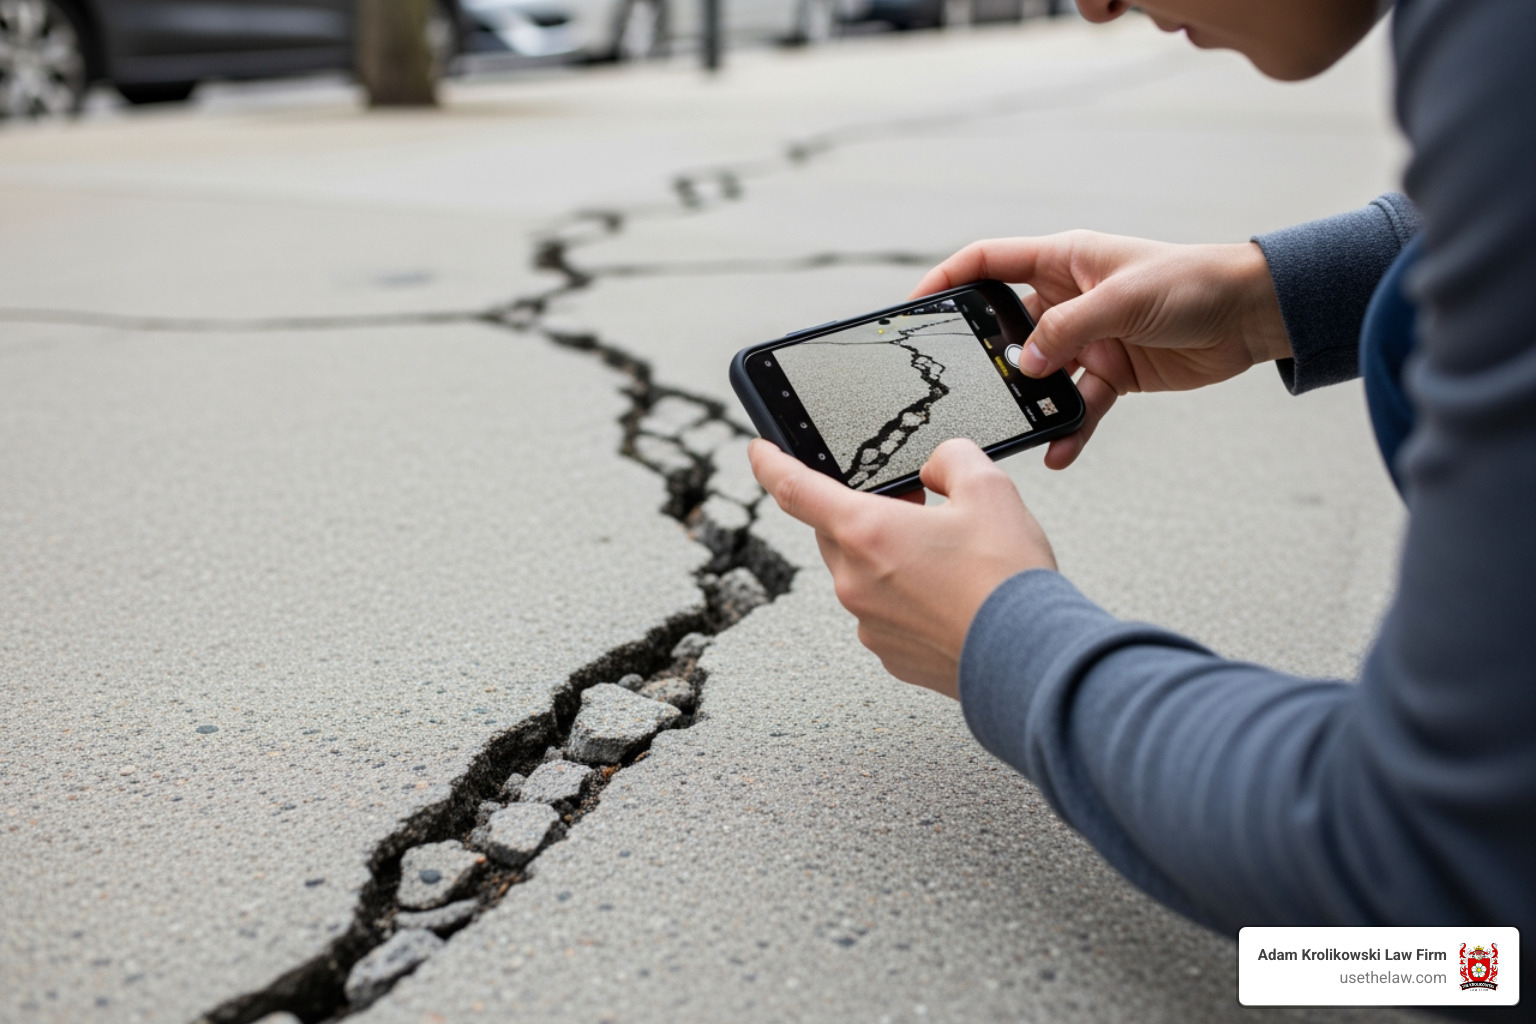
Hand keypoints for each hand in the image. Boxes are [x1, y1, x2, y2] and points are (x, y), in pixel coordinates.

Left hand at [750, 437, 1054, 698]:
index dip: (771, 463)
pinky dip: (905, 595)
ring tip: (945, 553)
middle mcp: (855, 581)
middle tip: (911, 501)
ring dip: (888, 555)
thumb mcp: (989, 490)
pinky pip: (883, 611)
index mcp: (865, 532)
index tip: (760, 451)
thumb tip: (938, 468)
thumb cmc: (1007, 581)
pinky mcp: (890, 654)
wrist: (1032, 658)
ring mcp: (869, 624)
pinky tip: (950, 593)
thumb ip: (952, 459)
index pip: (794, 488)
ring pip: (861, 572)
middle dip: (863, 509)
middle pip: (836, 530)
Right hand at [911, 231, 1290, 467]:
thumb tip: (1023, 364)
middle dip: (987, 356)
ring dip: (1029, 401)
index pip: (987, 263)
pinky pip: (1076, 405)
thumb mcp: (1122, 300)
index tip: (915, 307)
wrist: (1253, 314)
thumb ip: (1067, 330)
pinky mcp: (1110, 373)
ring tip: (1015, 424)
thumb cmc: (1195, 282)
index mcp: (1063, 260)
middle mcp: (1068, 297)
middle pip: (1007, 326)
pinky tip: (1059, 450)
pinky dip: (1067, 429)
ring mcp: (1087, 338)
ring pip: (1040, 374)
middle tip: (963, 383)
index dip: (948, 281)